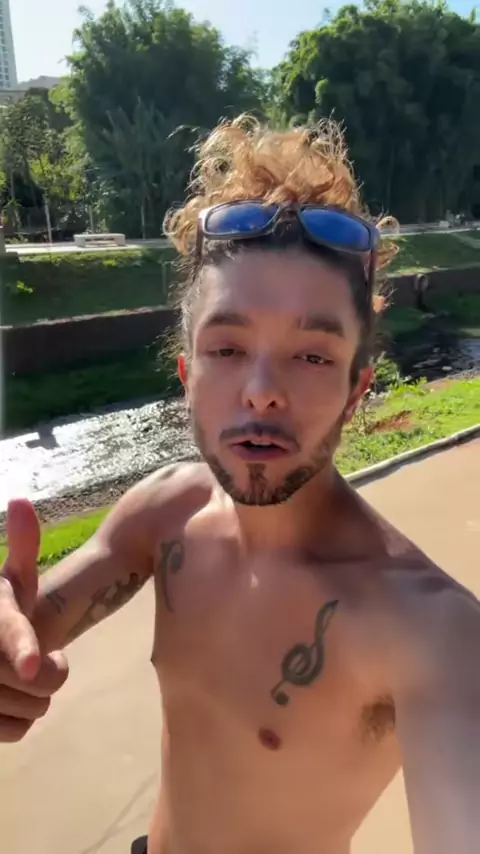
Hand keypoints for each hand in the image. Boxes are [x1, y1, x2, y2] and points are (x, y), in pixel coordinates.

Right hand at [0, 499, 68, 741]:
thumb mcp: (8, 580)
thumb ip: (22, 547)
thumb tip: (21, 500)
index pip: (8, 631)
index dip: (22, 648)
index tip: (33, 666)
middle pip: (37, 683)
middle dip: (51, 675)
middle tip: (39, 662)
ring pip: (31, 712)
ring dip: (36, 700)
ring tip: (20, 679)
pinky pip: (18, 732)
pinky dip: (21, 721)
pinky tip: (9, 702)